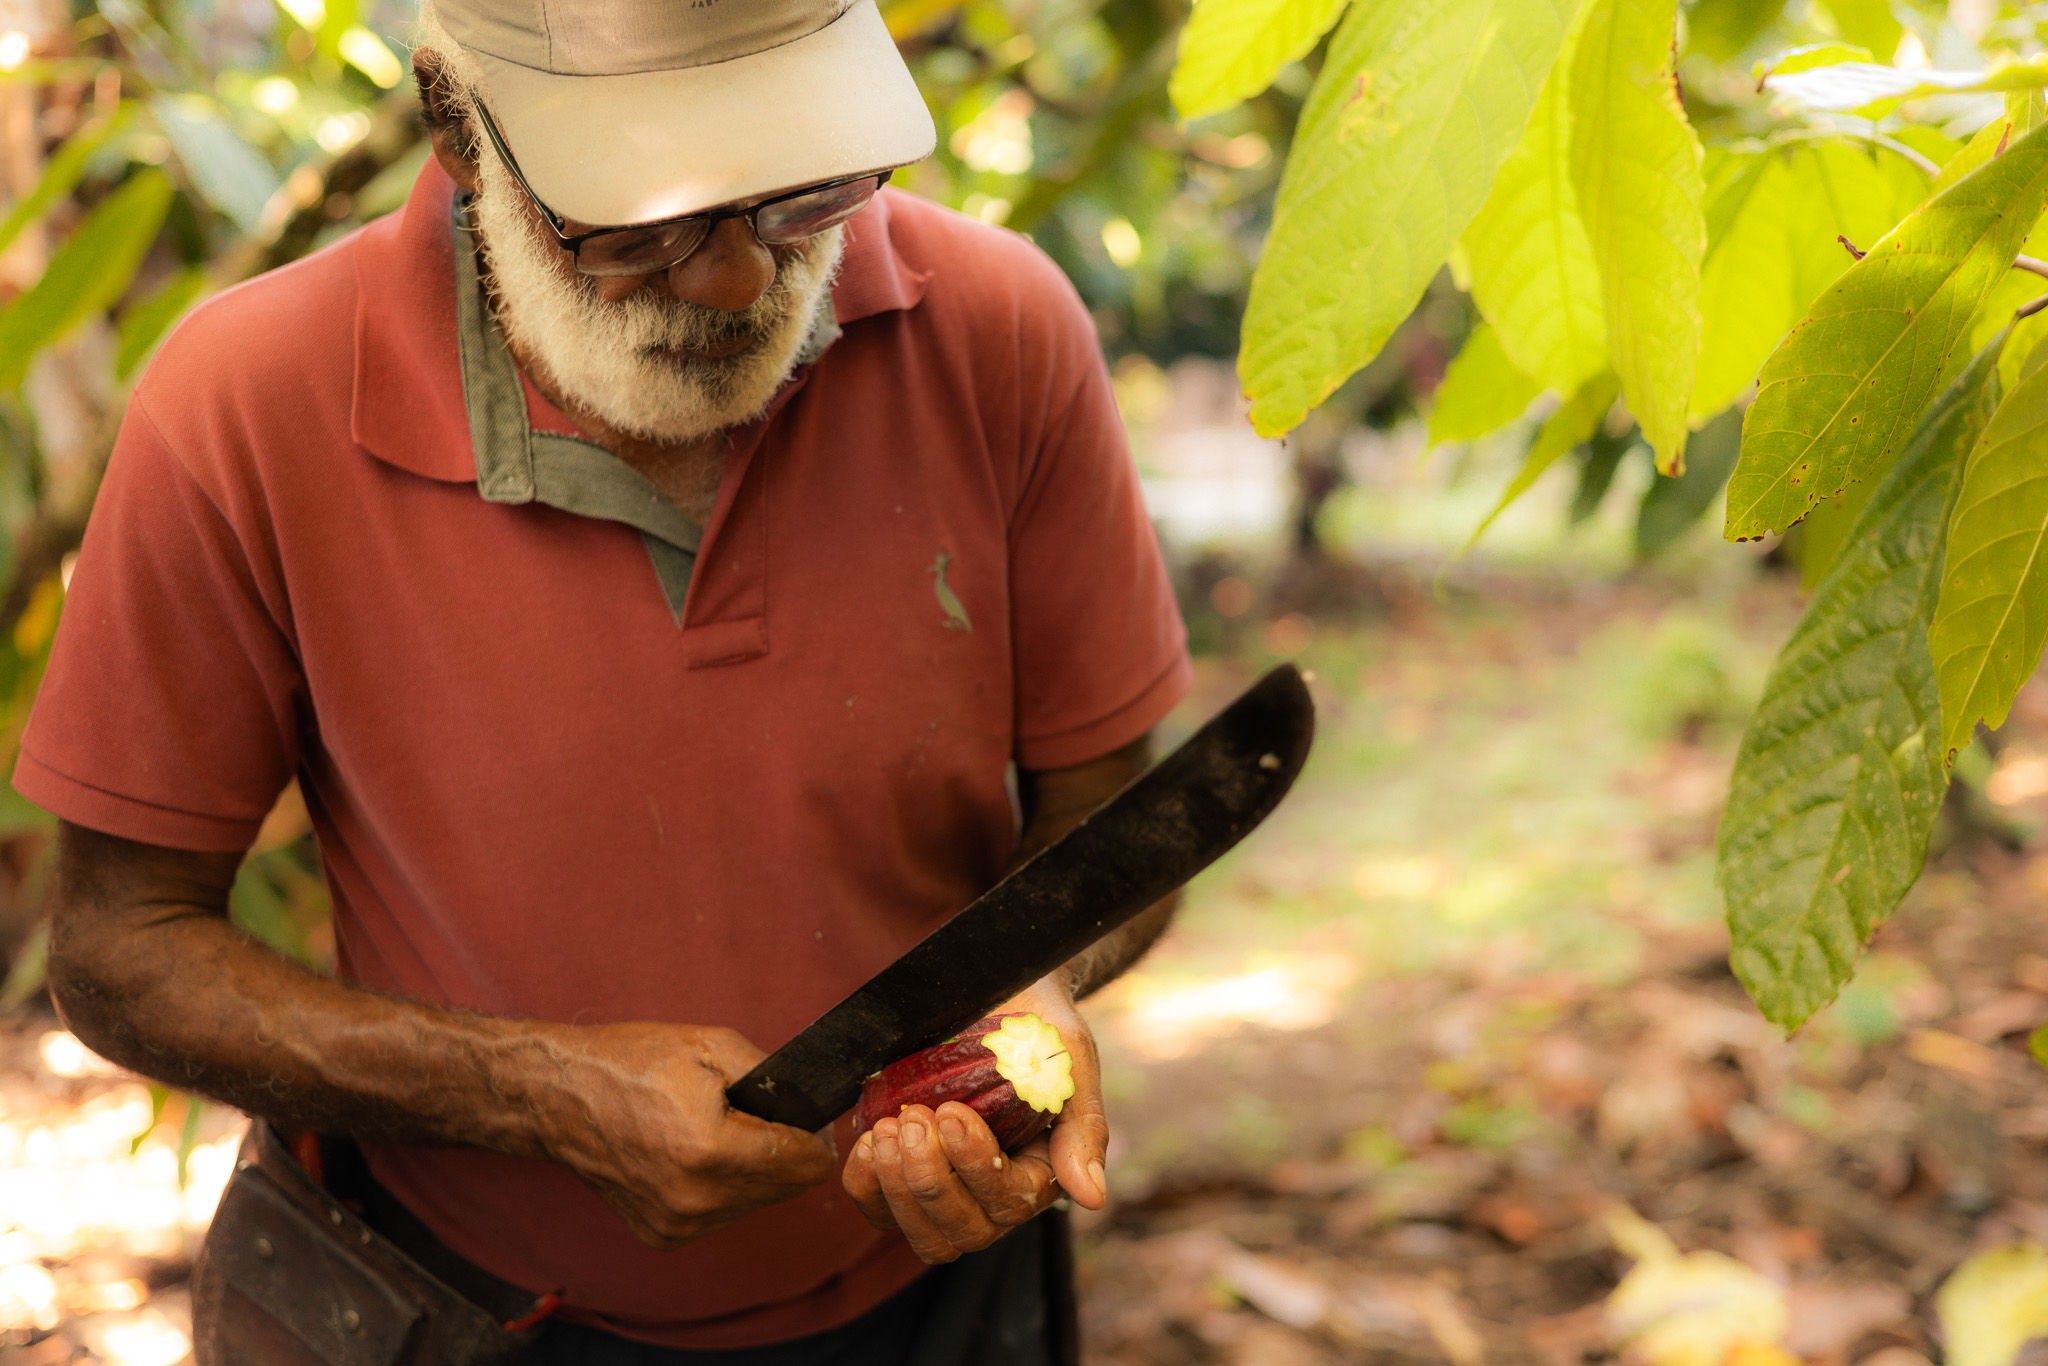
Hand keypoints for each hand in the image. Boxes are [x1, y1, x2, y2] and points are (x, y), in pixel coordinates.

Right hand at [540, 1022, 837, 1249]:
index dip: (814, 1135)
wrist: (560, 1098)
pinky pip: (723, 1213)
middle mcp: (696, 1200)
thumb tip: (815, 1106)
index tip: (802, 1115)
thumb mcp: (713, 1045)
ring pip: (756, 1202)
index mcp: (711, 1151)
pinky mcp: (664, 1236)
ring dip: (753, 1170)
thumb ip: (776, 1078)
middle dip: (784, 1150)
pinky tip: (692, 1154)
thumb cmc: (633, 1062)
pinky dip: (721, 1186)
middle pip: (787, 1187)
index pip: (808, 1166)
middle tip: (756, 1115)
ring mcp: (678, 1224)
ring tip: (716, 1130)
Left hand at [840, 975, 1107, 1263]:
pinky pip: (879, 1210)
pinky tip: (870, 1140)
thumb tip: (1091, 1197)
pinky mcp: (903, 1176)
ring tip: (890, 1127)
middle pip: (964, 1231)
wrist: (996, 990)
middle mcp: (993, 1194)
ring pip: (922, 1231)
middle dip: (932, 1179)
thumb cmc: (1038, 1027)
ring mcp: (946, 1189)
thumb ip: (1084, 1127)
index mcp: (1040, 1173)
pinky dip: (867, 1184)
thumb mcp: (1069, 1061)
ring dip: (898, 1187)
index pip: (1009, 1200)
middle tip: (915, 1117)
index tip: (951, 1112)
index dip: (975, 1165)